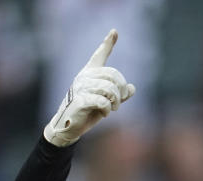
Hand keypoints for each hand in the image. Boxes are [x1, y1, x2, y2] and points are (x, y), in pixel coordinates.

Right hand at [43, 28, 135, 146]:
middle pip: (113, 75)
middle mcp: (85, 76)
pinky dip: (107, 109)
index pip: (100, 55)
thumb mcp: (107, 102)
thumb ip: (119, 94)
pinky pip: (103, 101)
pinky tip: (104, 113)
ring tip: (111, 108)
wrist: (70, 126)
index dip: (108, 43)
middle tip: (117, 103)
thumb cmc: (88, 111)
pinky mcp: (80, 100)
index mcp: (90, 73)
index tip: (114, 31)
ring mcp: (81, 87)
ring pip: (110, 88)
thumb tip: (132, 88)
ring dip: (115, 102)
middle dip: (120, 91)